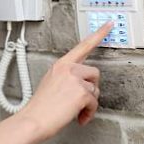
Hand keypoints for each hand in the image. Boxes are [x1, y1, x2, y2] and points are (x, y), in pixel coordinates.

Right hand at [18, 21, 113, 142]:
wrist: (34, 119)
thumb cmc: (41, 105)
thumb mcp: (51, 82)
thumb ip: (67, 77)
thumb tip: (83, 83)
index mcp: (61, 64)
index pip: (83, 45)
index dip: (99, 34)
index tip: (109, 24)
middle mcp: (68, 68)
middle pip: (94, 72)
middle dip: (91, 87)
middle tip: (80, 100)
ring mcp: (75, 79)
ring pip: (95, 89)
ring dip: (88, 103)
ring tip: (75, 110)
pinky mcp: (81, 92)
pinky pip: (94, 103)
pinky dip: (88, 113)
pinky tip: (79, 117)